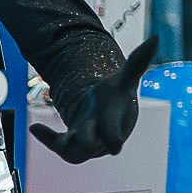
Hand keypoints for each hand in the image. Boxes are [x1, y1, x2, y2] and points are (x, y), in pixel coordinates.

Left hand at [31, 38, 156, 164]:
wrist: (108, 120)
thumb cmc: (116, 99)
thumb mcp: (125, 79)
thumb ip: (138, 61)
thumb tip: (156, 38)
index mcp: (112, 122)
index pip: (115, 134)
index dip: (114, 139)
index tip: (115, 148)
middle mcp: (99, 137)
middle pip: (91, 146)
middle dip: (84, 143)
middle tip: (73, 136)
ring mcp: (84, 143)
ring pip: (73, 154)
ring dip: (58, 143)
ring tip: (38, 128)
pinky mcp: (70, 145)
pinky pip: (57, 147)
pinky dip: (45, 137)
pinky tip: (35, 127)